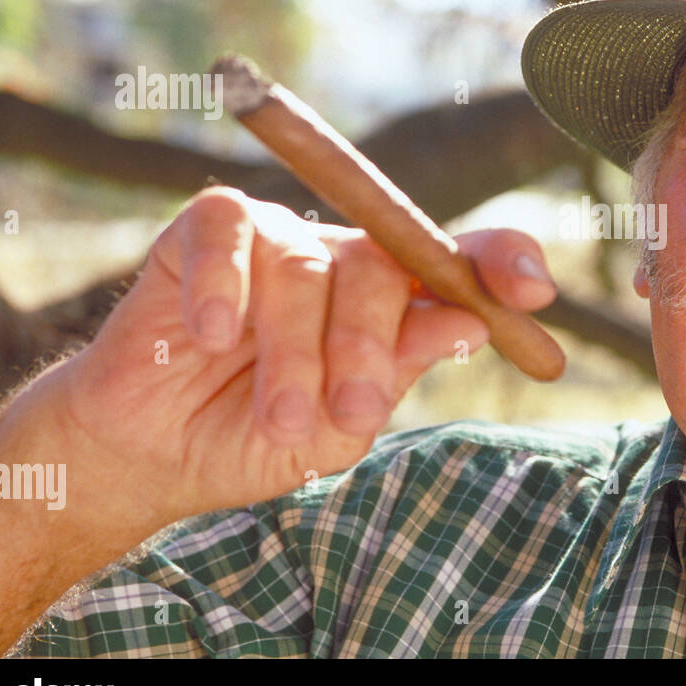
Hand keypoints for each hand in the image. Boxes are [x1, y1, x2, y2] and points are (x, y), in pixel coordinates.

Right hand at [52, 186, 557, 522]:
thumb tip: (470, 324)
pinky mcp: (206, 229)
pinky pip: (228, 233)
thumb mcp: (337, 427)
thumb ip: (395, 374)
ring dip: (294, 352)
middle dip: (369, 345)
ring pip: (306, 267)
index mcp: (392, 300)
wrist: (151, 456)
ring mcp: (278, 237)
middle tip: (350, 413)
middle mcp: (344, 258)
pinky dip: (225, 285)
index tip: (534, 290)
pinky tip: (214, 336)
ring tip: (280, 418)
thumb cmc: (254, 436)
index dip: (502, 263)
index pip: (459, 262)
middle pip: (382, 267)